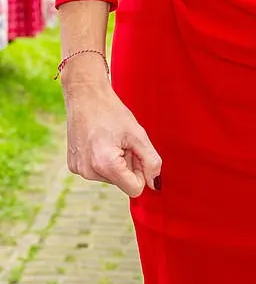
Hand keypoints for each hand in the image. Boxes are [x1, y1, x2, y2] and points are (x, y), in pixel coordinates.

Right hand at [64, 78, 161, 197]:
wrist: (85, 95)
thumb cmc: (112, 111)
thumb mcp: (138, 133)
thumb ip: (151, 161)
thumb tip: (154, 184)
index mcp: (106, 164)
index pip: (135, 189)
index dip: (142, 172)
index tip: (138, 153)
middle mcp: (89, 172)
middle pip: (122, 182)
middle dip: (127, 165)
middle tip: (122, 141)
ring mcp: (79, 170)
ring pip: (110, 177)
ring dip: (115, 162)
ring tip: (110, 139)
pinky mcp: (73, 166)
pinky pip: (96, 171)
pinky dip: (102, 159)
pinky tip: (99, 140)